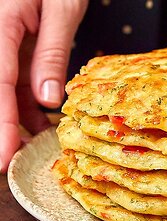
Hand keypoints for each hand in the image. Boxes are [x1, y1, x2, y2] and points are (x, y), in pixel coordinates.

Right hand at [0, 0, 86, 172]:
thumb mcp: (61, 11)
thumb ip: (52, 54)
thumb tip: (48, 99)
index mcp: (1, 27)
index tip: (2, 156)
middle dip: (1, 127)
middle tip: (10, 161)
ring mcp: (5, 45)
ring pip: (4, 91)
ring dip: (16, 119)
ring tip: (35, 146)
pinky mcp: (15, 48)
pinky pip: (16, 82)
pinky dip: (27, 104)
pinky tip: (42, 122)